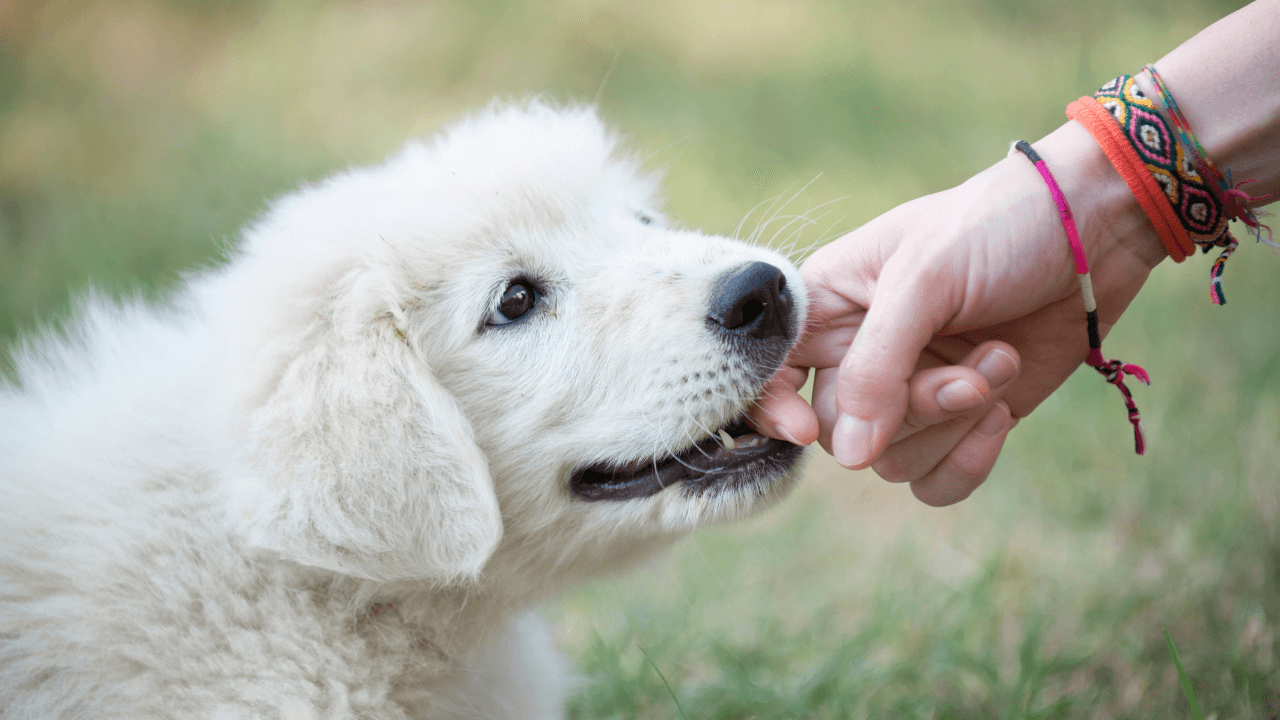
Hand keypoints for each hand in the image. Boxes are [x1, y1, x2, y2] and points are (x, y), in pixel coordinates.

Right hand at [753, 121, 1165, 504]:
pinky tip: (1004, 410)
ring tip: (999, 362)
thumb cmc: (997, 227)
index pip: (771, 375)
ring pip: (893, 462)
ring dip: (953, 424)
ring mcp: (912, 392)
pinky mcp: (963, 421)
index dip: (775, 409)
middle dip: (913, 410)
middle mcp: (860, 355)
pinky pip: (937, 481)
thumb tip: (850, 456)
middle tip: (970, 372)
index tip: (806, 427)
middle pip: (844, 433)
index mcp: (829, 305)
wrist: (1095, 229)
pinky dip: (970, 460)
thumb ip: (878, 366)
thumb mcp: (925, 279)